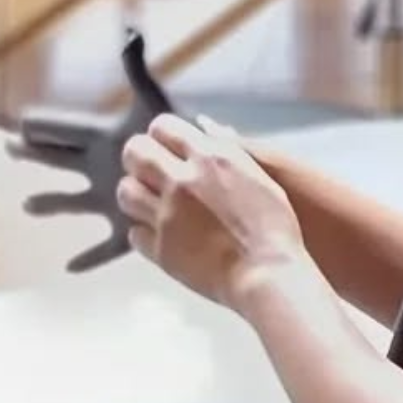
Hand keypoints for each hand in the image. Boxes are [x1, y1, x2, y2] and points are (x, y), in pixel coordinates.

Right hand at [9, 27, 180, 273]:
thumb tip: (129, 33)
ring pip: (73, 202)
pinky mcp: (130, 226)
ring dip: (52, 203)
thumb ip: (139, 71)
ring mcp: (114, 197)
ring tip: (29, 206)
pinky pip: (104, 247)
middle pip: (59, 160)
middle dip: (35, 154)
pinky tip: (70, 268)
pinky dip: (88, 258)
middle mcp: (104, 168)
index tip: (19, 120)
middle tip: (10, 147)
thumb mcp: (156, 102)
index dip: (44, 124)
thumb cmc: (185, 133)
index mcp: (106, 139)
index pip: (66, 129)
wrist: (215, 177)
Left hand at [117, 116, 305, 309]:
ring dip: (134, 191)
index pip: (164, 127)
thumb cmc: (275, 228)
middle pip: (136, 153)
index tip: (165, 142)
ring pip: (127, 192)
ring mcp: (167, 216)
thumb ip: (229, 153)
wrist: (267, 274)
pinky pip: (135, 234)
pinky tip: (159, 232)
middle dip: (137, 155)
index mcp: (210, 159)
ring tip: (148, 198)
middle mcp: (182, 181)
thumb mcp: (260, 177)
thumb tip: (206, 130)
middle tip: (144, 164)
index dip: (162, 133)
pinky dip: (144, 230)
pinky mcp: (161, 249)